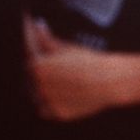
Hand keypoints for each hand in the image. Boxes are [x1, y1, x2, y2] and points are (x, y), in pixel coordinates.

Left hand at [23, 17, 139, 121]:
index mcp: (38, 66)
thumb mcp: (66, 48)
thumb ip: (46, 39)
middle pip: (31, 76)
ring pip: (36, 95)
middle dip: (38, 68)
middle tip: (48, 61)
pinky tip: (57, 94)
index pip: (29, 52)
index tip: (34, 33)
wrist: (110, 81)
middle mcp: (39, 85)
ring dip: (40, 87)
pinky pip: (46, 109)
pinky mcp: (58, 113)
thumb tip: (37, 26)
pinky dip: (48, 103)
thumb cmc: (88, 61)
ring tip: (55, 79)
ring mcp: (47, 101)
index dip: (32, 43)